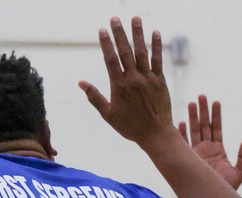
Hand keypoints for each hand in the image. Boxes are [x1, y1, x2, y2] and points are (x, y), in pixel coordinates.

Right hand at [79, 17, 175, 148]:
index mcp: (119, 86)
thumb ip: (95, 97)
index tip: (102, 30)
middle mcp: (133, 79)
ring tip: (135, 18)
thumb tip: (81, 83)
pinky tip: (155, 33)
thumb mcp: (108, 115)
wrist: (155, 134)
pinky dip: (156, 46)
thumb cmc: (130, 126)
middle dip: (119, 33)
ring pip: (142, 52)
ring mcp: (148, 79)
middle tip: (115, 18)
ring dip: (138, 34)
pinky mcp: (160, 81)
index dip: (106, 44)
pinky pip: (158, 60)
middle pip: (125, 51)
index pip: (111, 60)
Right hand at [178, 95, 241, 189]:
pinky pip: (184, 143)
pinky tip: (180, 122)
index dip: (216, 115)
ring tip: (191, 103)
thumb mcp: (240, 172)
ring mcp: (196, 153)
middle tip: (201, 97)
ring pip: (194, 131)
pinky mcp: (189, 159)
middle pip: (204, 126)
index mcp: (218, 150)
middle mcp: (206, 149)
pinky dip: (182, 134)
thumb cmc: (227, 188)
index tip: (215, 102)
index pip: (216, 128)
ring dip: (192, 117)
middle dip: (202, 111)